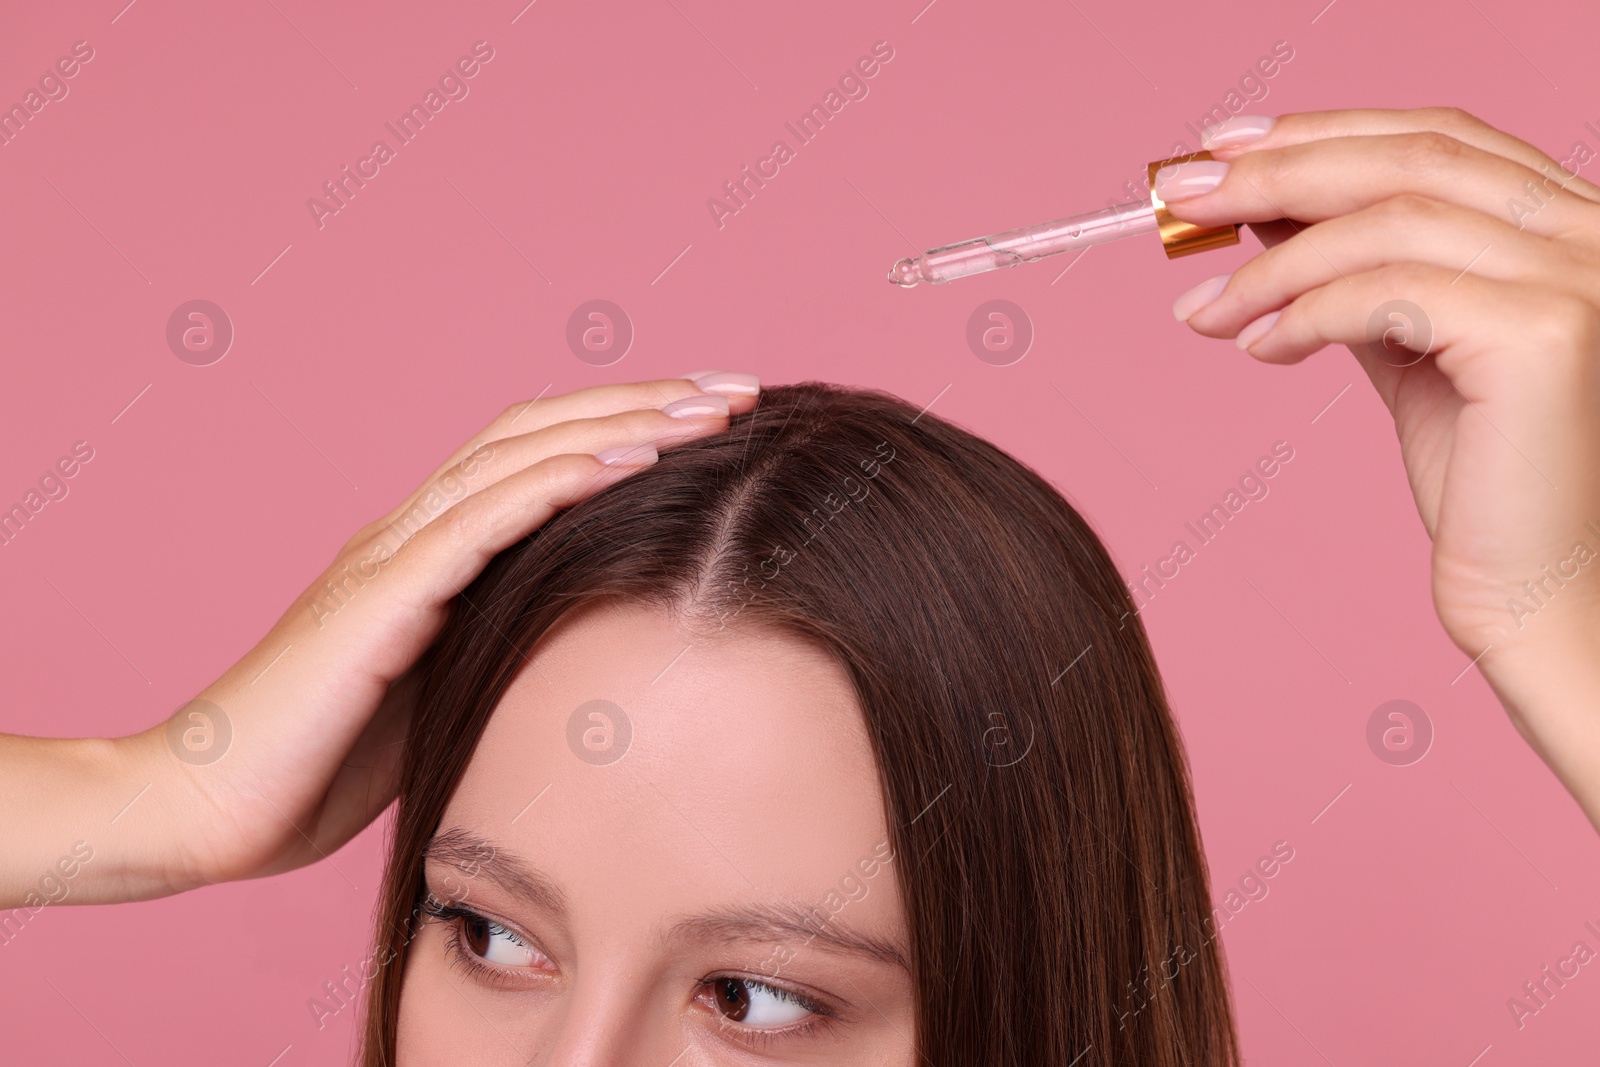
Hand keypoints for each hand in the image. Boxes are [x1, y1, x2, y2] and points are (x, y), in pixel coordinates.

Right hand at [0, 373, 759, 906]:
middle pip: (544, 431)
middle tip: (744, 388)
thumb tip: (596, 651)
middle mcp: (412, 531)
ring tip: (713, 408)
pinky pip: (480, 522)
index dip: (630, 425)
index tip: (719, 419)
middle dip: (650, 401)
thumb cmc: (323, 763)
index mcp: (430, 551)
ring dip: (625, 422)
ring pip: (521, 456)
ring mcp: (391, 556)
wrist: (206, 809)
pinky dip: (558, 482)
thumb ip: (502, 648)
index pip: (542, 456)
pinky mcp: (376, 602)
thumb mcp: (443, 691)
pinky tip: (630, 460)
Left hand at [1163, 107, 1599, 828]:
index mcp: (1564, 222)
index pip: (1436, 136)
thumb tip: (1262, 208)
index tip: (1222, 148)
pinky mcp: (1545, 336)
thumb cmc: (1482, 476)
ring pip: (1389, 221)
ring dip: (1271, 259)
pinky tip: (1257, 346)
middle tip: (1180, 197)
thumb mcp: (1407, 345)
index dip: (1321, 129)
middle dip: (1277, 169)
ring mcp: (1578, 279)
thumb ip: (1352, 272)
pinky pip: (1387, 293)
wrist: (1534, 589)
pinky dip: (1303, 311)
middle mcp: (1591, 233)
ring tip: (1204, 306)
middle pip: (1411, 157)